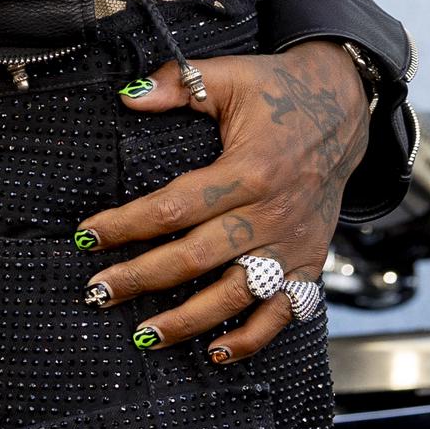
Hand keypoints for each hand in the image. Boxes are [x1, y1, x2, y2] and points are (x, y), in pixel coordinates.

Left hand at [75, 43, 368, 358]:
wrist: (342, 111)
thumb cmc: (277, 92)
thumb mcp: (228, 75)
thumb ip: (178, 83)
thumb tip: (128, 95)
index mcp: (247, 169)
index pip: (175, 205)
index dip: (127, 223)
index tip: (88, 235)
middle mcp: (270, 213)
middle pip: (196, 256)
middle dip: (142, 277)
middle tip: (97, 292)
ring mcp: (291, 245)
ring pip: (235, 294)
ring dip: (188, 320)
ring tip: (144, 336)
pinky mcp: (308, 263)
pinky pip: (283, 313)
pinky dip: (252, 338)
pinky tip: (216, 353)